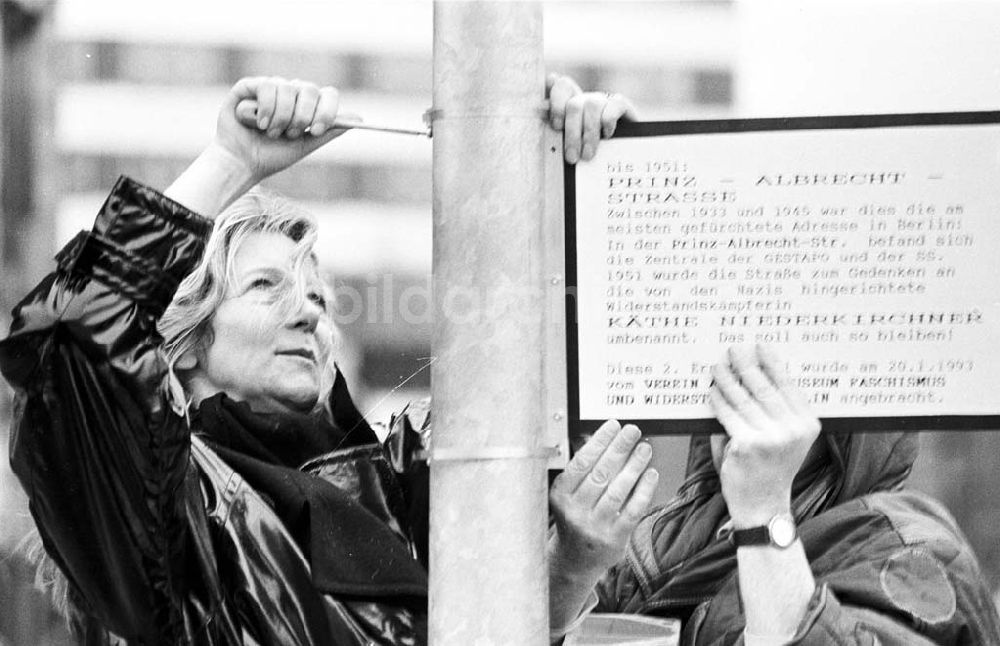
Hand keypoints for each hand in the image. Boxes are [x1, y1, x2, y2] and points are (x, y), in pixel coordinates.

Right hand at [214, 76, 355, 184]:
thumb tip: (359, 118)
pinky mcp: (249, 86)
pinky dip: (264, 109)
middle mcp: (291, 92)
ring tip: (270, 132)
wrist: (242, 163)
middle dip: (301, 117)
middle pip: (309, 89)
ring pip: (287, 89)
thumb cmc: (273, 155)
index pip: (328, 94)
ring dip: (280, 118)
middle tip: (289, 134)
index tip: (317, 130)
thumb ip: (330, 131)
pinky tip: (258, 123)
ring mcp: (271, 87)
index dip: (326, 111)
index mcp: (308, 104)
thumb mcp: (306, 146)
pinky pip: (266, 86)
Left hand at [546, 73, 636, 163]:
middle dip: (572, 133)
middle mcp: (584, 99)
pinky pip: (614, 103)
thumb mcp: (569, 144)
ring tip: (588, 155)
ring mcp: (603, 100)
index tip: (556, 125)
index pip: (560, 87)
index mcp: (568, 105)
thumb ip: (554, 132)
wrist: (621, 153)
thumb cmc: (587, 152)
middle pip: (574, 105)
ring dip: (589, 133)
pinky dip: (608, 120)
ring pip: (592, 105)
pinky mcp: (620, 104)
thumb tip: (539, 112)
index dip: (556, 103)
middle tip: (572, 158)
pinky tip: (607, 135)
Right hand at [549, 420, 657, 580]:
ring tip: (644, 448)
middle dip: (619, 448)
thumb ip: (584, 471)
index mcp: (560, 496)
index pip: (581, 463)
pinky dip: (644, 490)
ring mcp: (595, 526)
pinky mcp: (614, 539)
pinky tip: (650, 473)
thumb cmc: (574, 518)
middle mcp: (575, 511)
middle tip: (633, 430)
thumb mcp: (569, 495)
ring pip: (618, 490)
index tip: (613, 426)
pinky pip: (633, 510)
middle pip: (601, 473)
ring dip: (634, 465)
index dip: (599, 442)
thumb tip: (608, 439)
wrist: (574, 560)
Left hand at [709, 345, 821, 526]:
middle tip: (733, 349)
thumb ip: (775, 411)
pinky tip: (712, 391)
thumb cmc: (770, 467)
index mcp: (807, 423)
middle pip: (763, 387)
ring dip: (727, 379)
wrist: (763, 504)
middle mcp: (793, 429)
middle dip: (746, 365)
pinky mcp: (747, 444)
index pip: (787, 384)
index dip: (772, 362)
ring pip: (743, 398)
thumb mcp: (785, 438)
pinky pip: (728, 414)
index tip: (760, 345)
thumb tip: (753, 374)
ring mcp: (770, 437)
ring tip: (717, 366)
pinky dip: (718, 400)